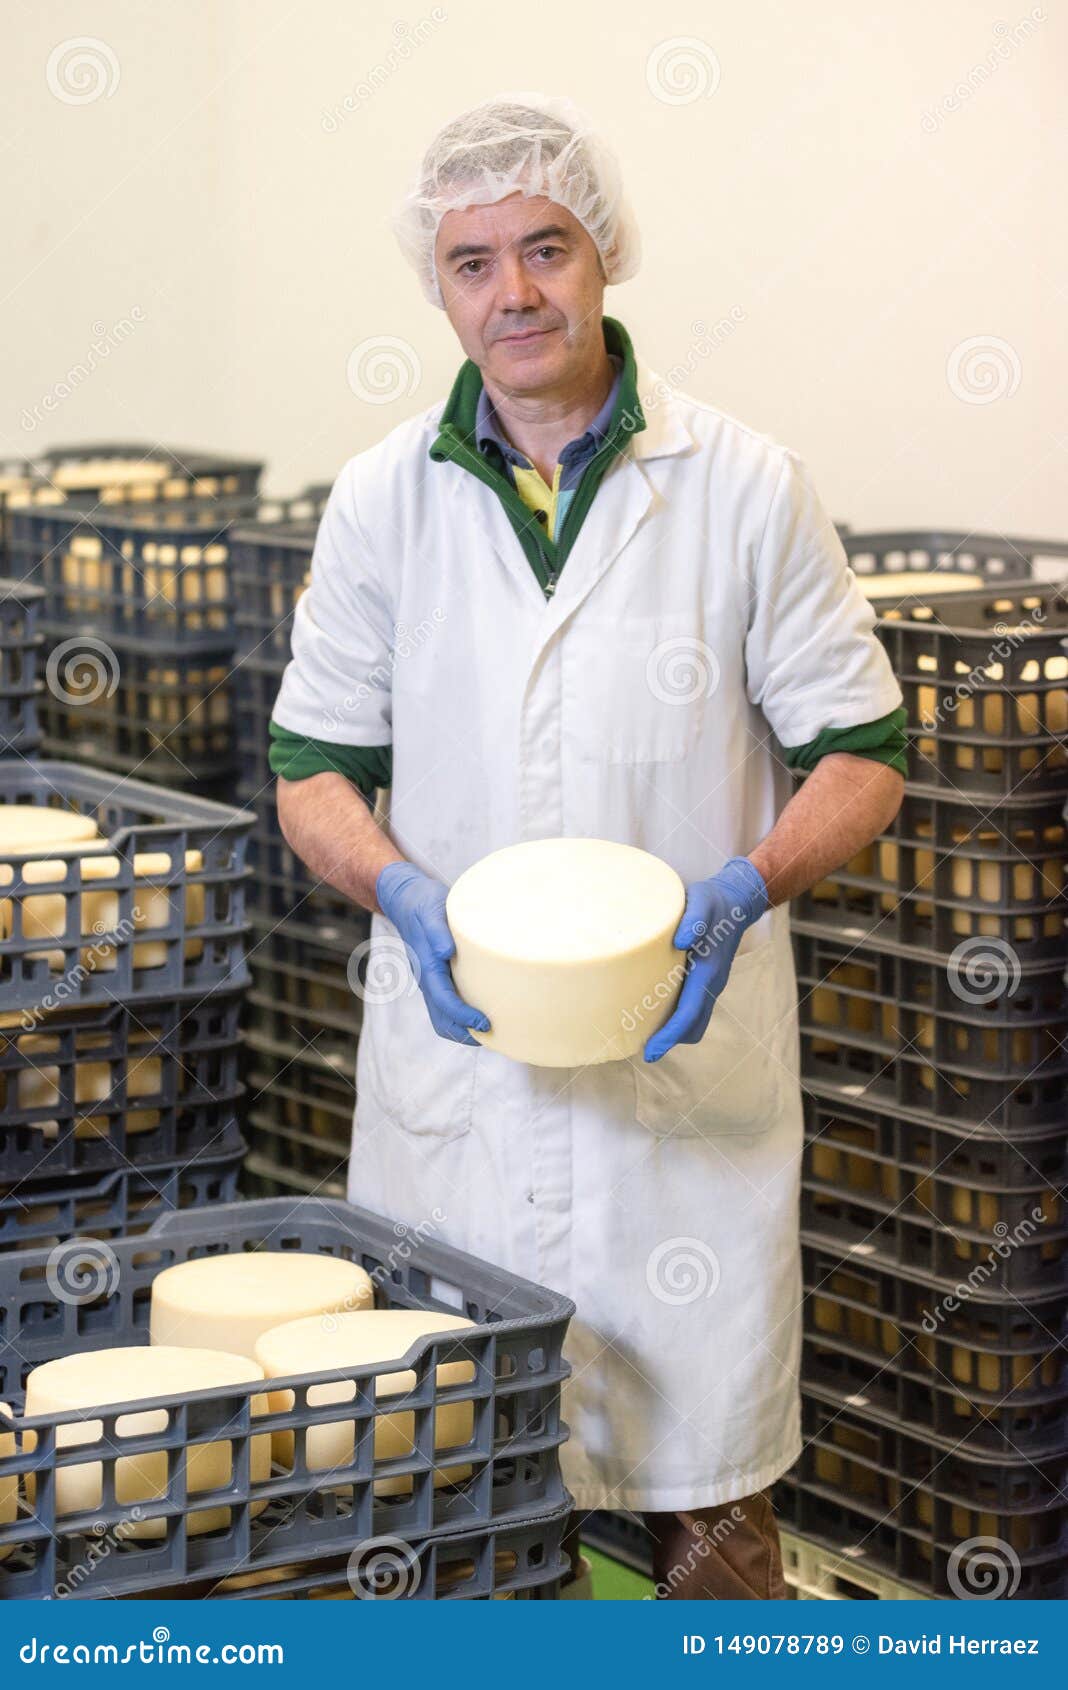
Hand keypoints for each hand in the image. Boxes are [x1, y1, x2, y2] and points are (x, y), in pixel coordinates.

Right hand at [375, 861, 490, 1044]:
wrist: (405, 897)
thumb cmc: (422, 903)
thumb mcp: (431, 911)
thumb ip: (436, 931)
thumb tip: (445, 952)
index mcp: (427, 967)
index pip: (445, 1002)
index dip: (464, 1018)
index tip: (486, 1024)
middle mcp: (427, 978)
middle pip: (442, 1020)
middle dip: (465, 1033)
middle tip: (494, 1035)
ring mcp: (430, 979)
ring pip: (443, 1016)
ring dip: (464, 1028)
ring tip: (492, 1030)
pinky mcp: (437, 975)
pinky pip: (447, 1003)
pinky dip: (462, 1015)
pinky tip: (483, 1008)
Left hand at [643, 857, 767, 1060]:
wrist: (736, 900)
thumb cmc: (714, 901)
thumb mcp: (702, 901)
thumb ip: (694, 919)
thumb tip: (680, 941)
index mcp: (709, 971)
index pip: (688, 1013)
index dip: (669, 1035)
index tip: (650, 1051)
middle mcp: (712, 983)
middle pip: (692, 1026)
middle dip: (670, 1041)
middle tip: (642, 1049)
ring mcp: (711, 984)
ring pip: (695, 1020)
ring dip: (674, 1032)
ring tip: (645, 1035)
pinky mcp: (706, 979)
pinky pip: (693, 1008)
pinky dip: (677, 1019)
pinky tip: (656, 1013)